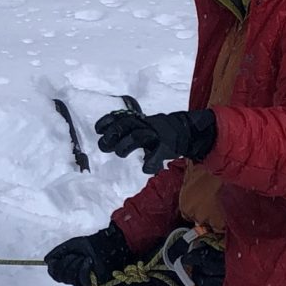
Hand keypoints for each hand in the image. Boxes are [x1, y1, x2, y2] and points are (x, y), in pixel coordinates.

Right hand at [44, 222, 131, 285]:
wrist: (105, 245)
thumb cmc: (90, 244)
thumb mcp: (71, 245)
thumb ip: (58, 252)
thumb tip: (46, 260)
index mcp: (66, 267)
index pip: (54, 273)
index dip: (53, 266)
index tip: (56, 258)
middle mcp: (72, 276)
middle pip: (60, 276)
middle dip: (66, 262)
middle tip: (76, 255)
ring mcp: (81, 280)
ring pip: (70, 278)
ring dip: (76, 264)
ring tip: (84, 257)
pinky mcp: (91, 282)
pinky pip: (82, 279)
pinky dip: (84, 268)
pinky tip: (89, 260)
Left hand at [95, 109, 216, 173]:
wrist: (187, 131)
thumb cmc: (158, 132)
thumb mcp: (141, 127)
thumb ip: (125, 133)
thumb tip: (104, 142)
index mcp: (139, 120)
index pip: (120, 117)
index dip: (107, 122)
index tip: (98, 130)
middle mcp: (145, 125)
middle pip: (126, 125)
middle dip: (113, 134)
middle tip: (104, 145)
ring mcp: (156, 135)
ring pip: (137, 136)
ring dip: (125, 146)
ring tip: (122, 154)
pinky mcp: (167, 147)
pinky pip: (156, 155)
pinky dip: (149, 164)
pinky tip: (145, 167)